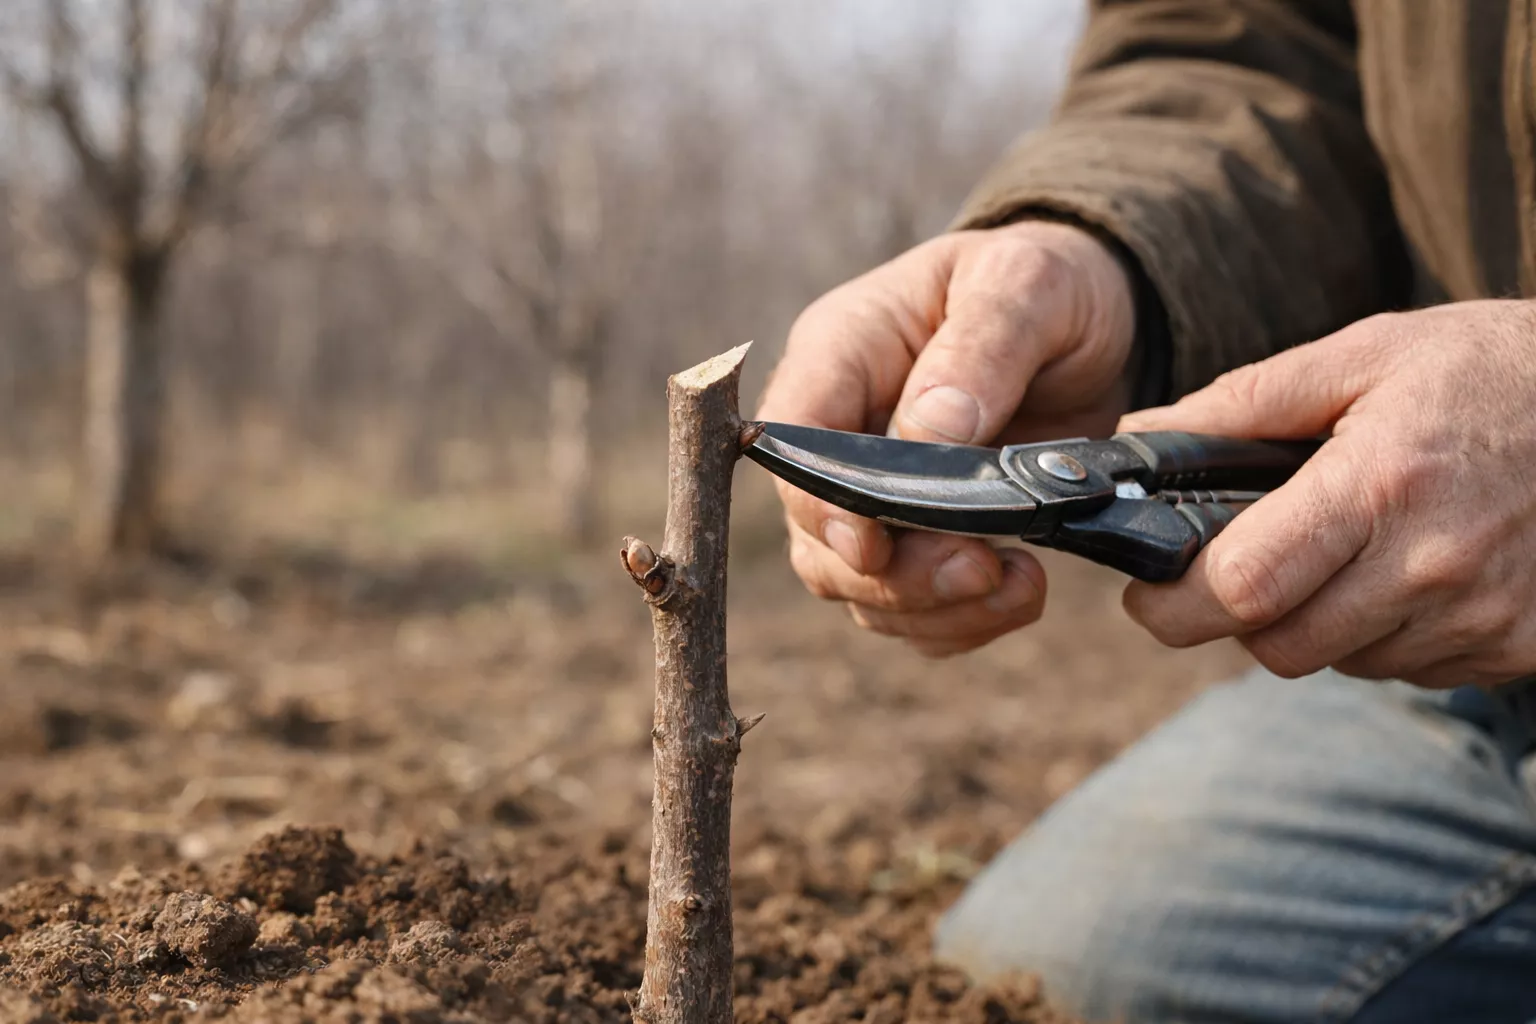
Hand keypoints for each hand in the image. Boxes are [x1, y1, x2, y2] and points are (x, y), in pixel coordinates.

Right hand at [757, 220, 1137, 655]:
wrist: (1091, 319)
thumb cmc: (1044, 282)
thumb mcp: (1026, 284)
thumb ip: (982, 348)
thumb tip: (933, 430)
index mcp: (841, 353)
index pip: (790, 442)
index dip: (819, 506)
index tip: (876, 545)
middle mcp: (842, 431)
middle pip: (817, 537)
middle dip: (893, 576)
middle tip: (984, 570)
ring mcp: (877, 494)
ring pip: (860, 587)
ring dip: (934, 609)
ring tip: (1021, 586)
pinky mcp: (923, 537)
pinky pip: (914, 609)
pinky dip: (961, 622)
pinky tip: (1021, 594)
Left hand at [1119, 300, 1535, 688]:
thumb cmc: (1488, 368)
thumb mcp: (1366, 355)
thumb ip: (1245, 403)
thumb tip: (1141, 440)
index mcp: (1378, 485)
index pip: (1242, 589)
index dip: (1174, 602)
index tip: (1149, 592)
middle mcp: (1432, 565)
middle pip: (1279, 647)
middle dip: (1238, 617)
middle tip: (1244, 565)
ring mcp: (1483, 616)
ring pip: (1341, 663)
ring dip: (1315, 624)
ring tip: (1343, 550)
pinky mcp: (1518, 646)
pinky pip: (1409, 669)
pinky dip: (1382, 633)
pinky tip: (1404, 570)